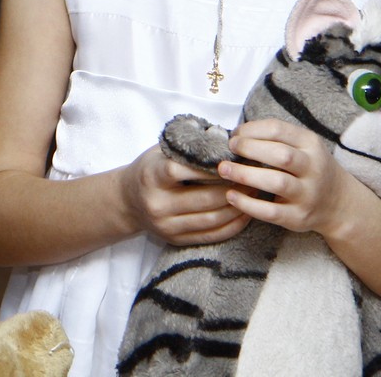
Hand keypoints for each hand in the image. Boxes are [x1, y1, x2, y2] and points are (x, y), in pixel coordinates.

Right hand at [120, 143, 248, 245]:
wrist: (127, 201)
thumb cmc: (150, 171)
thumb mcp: (159, 153)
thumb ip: (187, 148)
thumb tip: (225, 140)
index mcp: (150, 176)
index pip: (183, 171)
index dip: (210, 168)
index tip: (233, 161)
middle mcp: (157, 203)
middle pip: (204, 199)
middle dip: (234, 188)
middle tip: (253, 178)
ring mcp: (166, 225)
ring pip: (212, 219)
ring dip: (238, 207)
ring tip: (253, 194)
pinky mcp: (176, 240)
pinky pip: (212, 235)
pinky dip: (233, 225)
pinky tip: (245, 213)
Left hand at [218, 118, 365, 234]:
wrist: (340, 204)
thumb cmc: (309, 168)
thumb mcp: (303, 146)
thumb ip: (275, 139)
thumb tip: (235, 135)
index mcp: (311, 145)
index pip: (278, 130)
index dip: (251, 130)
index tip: (235, 135)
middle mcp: (314, 169)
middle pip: (281, 155)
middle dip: (249, 149)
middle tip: (229, 149)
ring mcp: (308, 195)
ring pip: (277, 182)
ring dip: (245, 175)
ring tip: (224, 170)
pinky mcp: (299, 217)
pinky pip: (272, 212)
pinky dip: (248, 204)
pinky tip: (231, 195)